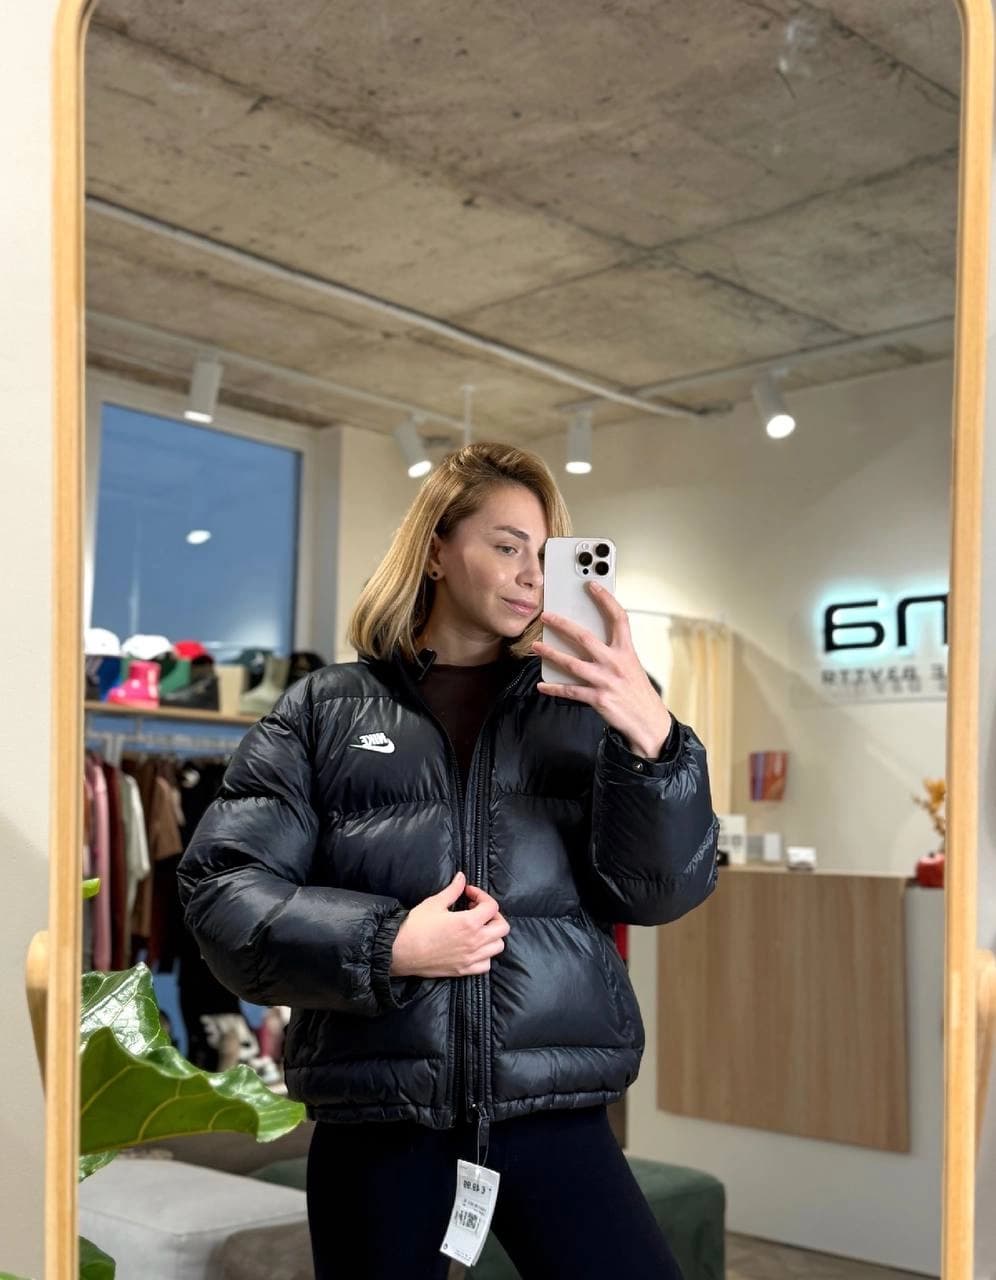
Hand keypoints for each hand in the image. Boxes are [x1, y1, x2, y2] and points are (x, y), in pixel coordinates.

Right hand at [390, 871, 510, 978]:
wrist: (400, 952)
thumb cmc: (415, 926)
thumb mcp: (434, 903)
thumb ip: (453, 890)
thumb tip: (462, 877)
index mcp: (469, 923)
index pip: (492, 906)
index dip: (482, 895)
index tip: (468, 893)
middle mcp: (475, 942)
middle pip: (502, 927)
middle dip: (493, 915)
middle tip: (477, 910)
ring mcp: (471, 958)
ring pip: (498, 947)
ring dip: (492, 935)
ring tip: (477, 928)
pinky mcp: (464, 970)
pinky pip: (486, 964)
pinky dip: (485, 955)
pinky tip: (473, 946)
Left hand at [533, 582, 672, 758]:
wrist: (649, 722)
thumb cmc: (637, 693)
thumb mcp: (631, 667)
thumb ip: (613, 652)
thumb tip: (586, 641)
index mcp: (626, 651)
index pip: (618, 618)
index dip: (605, 599)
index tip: (592, 586)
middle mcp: (616, 663)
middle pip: (584, 637)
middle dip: (562, 625)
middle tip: (546, 616)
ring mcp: (606, 681)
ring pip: (572, 663)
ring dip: (551, 654)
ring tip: (536, 646)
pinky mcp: (598, 699)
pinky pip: (570, 691)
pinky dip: (554, 688)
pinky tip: (542, 685)